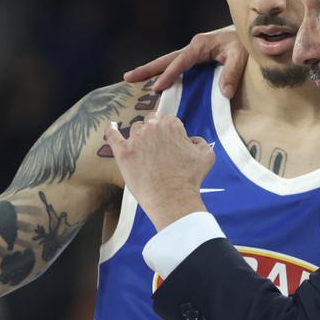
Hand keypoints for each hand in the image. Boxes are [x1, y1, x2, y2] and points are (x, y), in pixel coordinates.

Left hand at [103, 113, 213, 229]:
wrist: (172, 198)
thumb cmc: (190, 178)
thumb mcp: (207, 155)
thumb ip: (198, 140)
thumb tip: (190, 139)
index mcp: (171, 125)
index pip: (169, 120)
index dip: (172, 133)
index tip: (173, 145)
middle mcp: (152, 128)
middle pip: (151, 121)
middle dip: (155, 131)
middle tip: (159, 149)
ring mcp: (135, 140)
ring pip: (135, 129)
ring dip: (140, 136)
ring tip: (145, 152)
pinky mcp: (123, 153)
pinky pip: (113, 136)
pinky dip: (112, 130)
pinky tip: (112, 127)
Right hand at [123, 26, 247, 98]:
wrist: (251, 36)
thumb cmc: (245, 44)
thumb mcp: (241, 56)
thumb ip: (232, 73)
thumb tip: (224, 93)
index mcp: (200, 45)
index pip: (180, 62)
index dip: (168, 75)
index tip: (157, 87)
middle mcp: (193, 47)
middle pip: (166, 59)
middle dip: (147, 68)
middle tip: (128, 77)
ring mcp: (194, 53)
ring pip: (169, 63)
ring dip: (152, 71)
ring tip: (132, 78)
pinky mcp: (197, 59)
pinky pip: (178, 67)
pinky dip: (165, 74)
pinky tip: (157, 82)